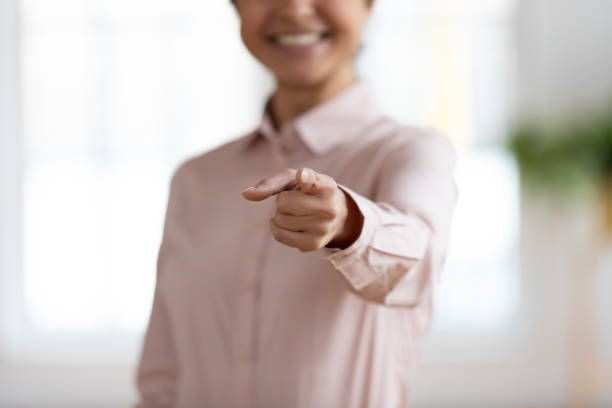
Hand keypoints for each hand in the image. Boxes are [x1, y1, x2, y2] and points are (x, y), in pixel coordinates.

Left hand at [241, 168, 362, 251]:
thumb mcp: (293, 180)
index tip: (302, 175)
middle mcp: (330, 208)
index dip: (306, 178)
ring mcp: (323, 228)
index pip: (314, 181)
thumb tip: (246, 194)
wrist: (334, 216)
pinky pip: (280, 235)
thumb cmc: (307, 192)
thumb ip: (271, 183)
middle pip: (284, 202)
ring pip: (280, 219)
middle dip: (282, 200)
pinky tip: (287, 223)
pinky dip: (276, 228)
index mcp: (328, 186)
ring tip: (295, 212)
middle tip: (295, 201)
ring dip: (280, 215)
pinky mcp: (314, 244)